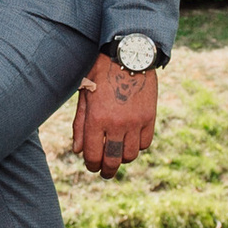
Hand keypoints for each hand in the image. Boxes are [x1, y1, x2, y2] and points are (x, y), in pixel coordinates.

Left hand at [69, 61, 156, 178]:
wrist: (128, 55)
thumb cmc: (101, 73)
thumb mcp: (85, 95)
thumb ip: (80, 124)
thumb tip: (78, 151)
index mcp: (97, 118)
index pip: (93, 155)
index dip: (91, 165)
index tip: (92, 166)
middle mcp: (117, 123)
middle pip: (113, 160)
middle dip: (107, 170)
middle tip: (105, 172)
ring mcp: (135, 121)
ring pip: (130, 155)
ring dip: (123, 158)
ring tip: (118, 154)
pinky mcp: (150, 117)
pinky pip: (145, 143)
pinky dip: (137, 146)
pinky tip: (130, 140)